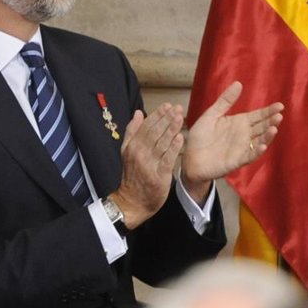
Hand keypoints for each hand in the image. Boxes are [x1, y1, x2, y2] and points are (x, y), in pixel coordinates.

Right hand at [110, 103, 183, 228]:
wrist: (132, 202)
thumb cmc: (133, 176)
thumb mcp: (127, 151)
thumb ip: (132, 131)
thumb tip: (138, 113)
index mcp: (132, 146)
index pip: (146, 126)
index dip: (157, 115)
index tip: (167, 106)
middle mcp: (139, 153)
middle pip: (154, 132)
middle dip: (166, 119)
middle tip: (177, 108)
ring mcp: (149, 165)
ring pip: (161, 143)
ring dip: (171, 129)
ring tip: (180, 117)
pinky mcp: (158, 176)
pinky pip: (167, 159)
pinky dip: (173, 148)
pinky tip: (180, 138)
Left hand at [182, 81, 283, 198]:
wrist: (190, 158)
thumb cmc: (200, 137)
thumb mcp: (211, 115)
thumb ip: (225, 101)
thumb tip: (238, 83)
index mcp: (239, 122)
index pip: (258, 115)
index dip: (268, 111)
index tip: (280, 105)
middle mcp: (244, 135)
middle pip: (262, 127)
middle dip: (271, 121)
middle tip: (279, 115)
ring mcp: (242, 148)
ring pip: (259, 141)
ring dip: (268, 136)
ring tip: (274, 128)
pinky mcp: (237, 160)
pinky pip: (249, 156)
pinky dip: (257, 151)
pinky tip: (263, 146)